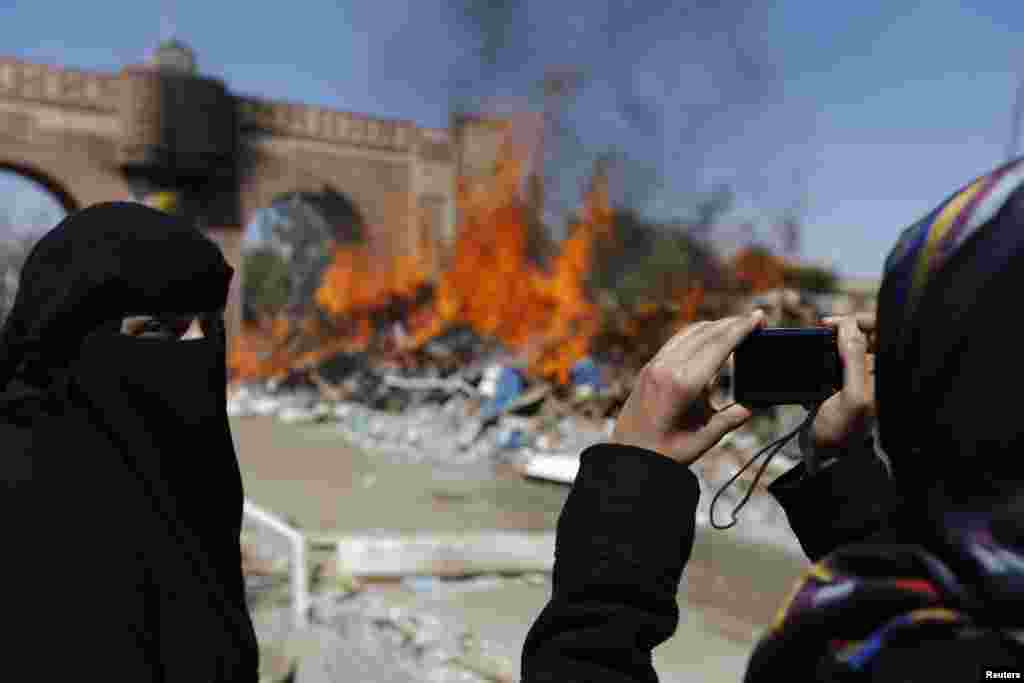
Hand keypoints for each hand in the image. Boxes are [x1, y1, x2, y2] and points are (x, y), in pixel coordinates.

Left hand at [610, 311, 766, 465]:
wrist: (628, 456)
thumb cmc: (664, 453)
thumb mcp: (704, 439)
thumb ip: (730, 419)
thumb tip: (751, 406)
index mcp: (683, 384)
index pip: (719, 345)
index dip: (741, 328)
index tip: (759, 316)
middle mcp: (667, 368)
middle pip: (707, 333)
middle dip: (733, 324)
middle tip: (755, 321)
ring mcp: (655, 365)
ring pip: (690, 333)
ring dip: (715, 327)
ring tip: (736, 329)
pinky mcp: (649, 367)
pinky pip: (676, 341)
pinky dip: (697, 335)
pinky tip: (709, 340)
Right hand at [810, 313, 876, 453]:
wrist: (827, 459)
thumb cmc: (844, 433)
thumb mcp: (852, 396)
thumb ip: (854, 359)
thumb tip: (849, 326)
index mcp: (887, 376)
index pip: (882, 332)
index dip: (859, 322)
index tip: (832, 324)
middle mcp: (876, 375)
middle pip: (862, 337)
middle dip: (841, 332)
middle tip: (820, 332)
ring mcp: (858, 380)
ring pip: (844, 349)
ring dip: (827, 349)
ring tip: (814, 357)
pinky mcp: (840, 386)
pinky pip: (831, 364)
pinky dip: (820, 364)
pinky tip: (813, 377)